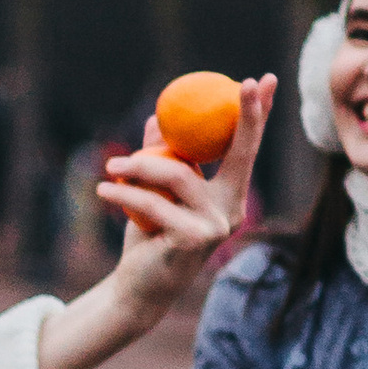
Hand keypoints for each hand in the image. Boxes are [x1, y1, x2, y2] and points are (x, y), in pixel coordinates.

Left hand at [37, 77, 275, 368]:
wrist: (138, 287)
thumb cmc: (149, 237)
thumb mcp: (153, 190)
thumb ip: (159, 155)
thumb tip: (158, 115)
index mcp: (227, 195)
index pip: (245, 149)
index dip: (258, 115)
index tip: (264, 80)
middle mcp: (230, 209)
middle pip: (241, 154)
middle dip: (248, 116)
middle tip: (246, 83)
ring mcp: (217, 226)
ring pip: (178, 175)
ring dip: (140, 165)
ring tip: (111, 165)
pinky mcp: (195, 239)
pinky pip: (154, 202)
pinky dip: (125, 194)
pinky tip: (103, 191)